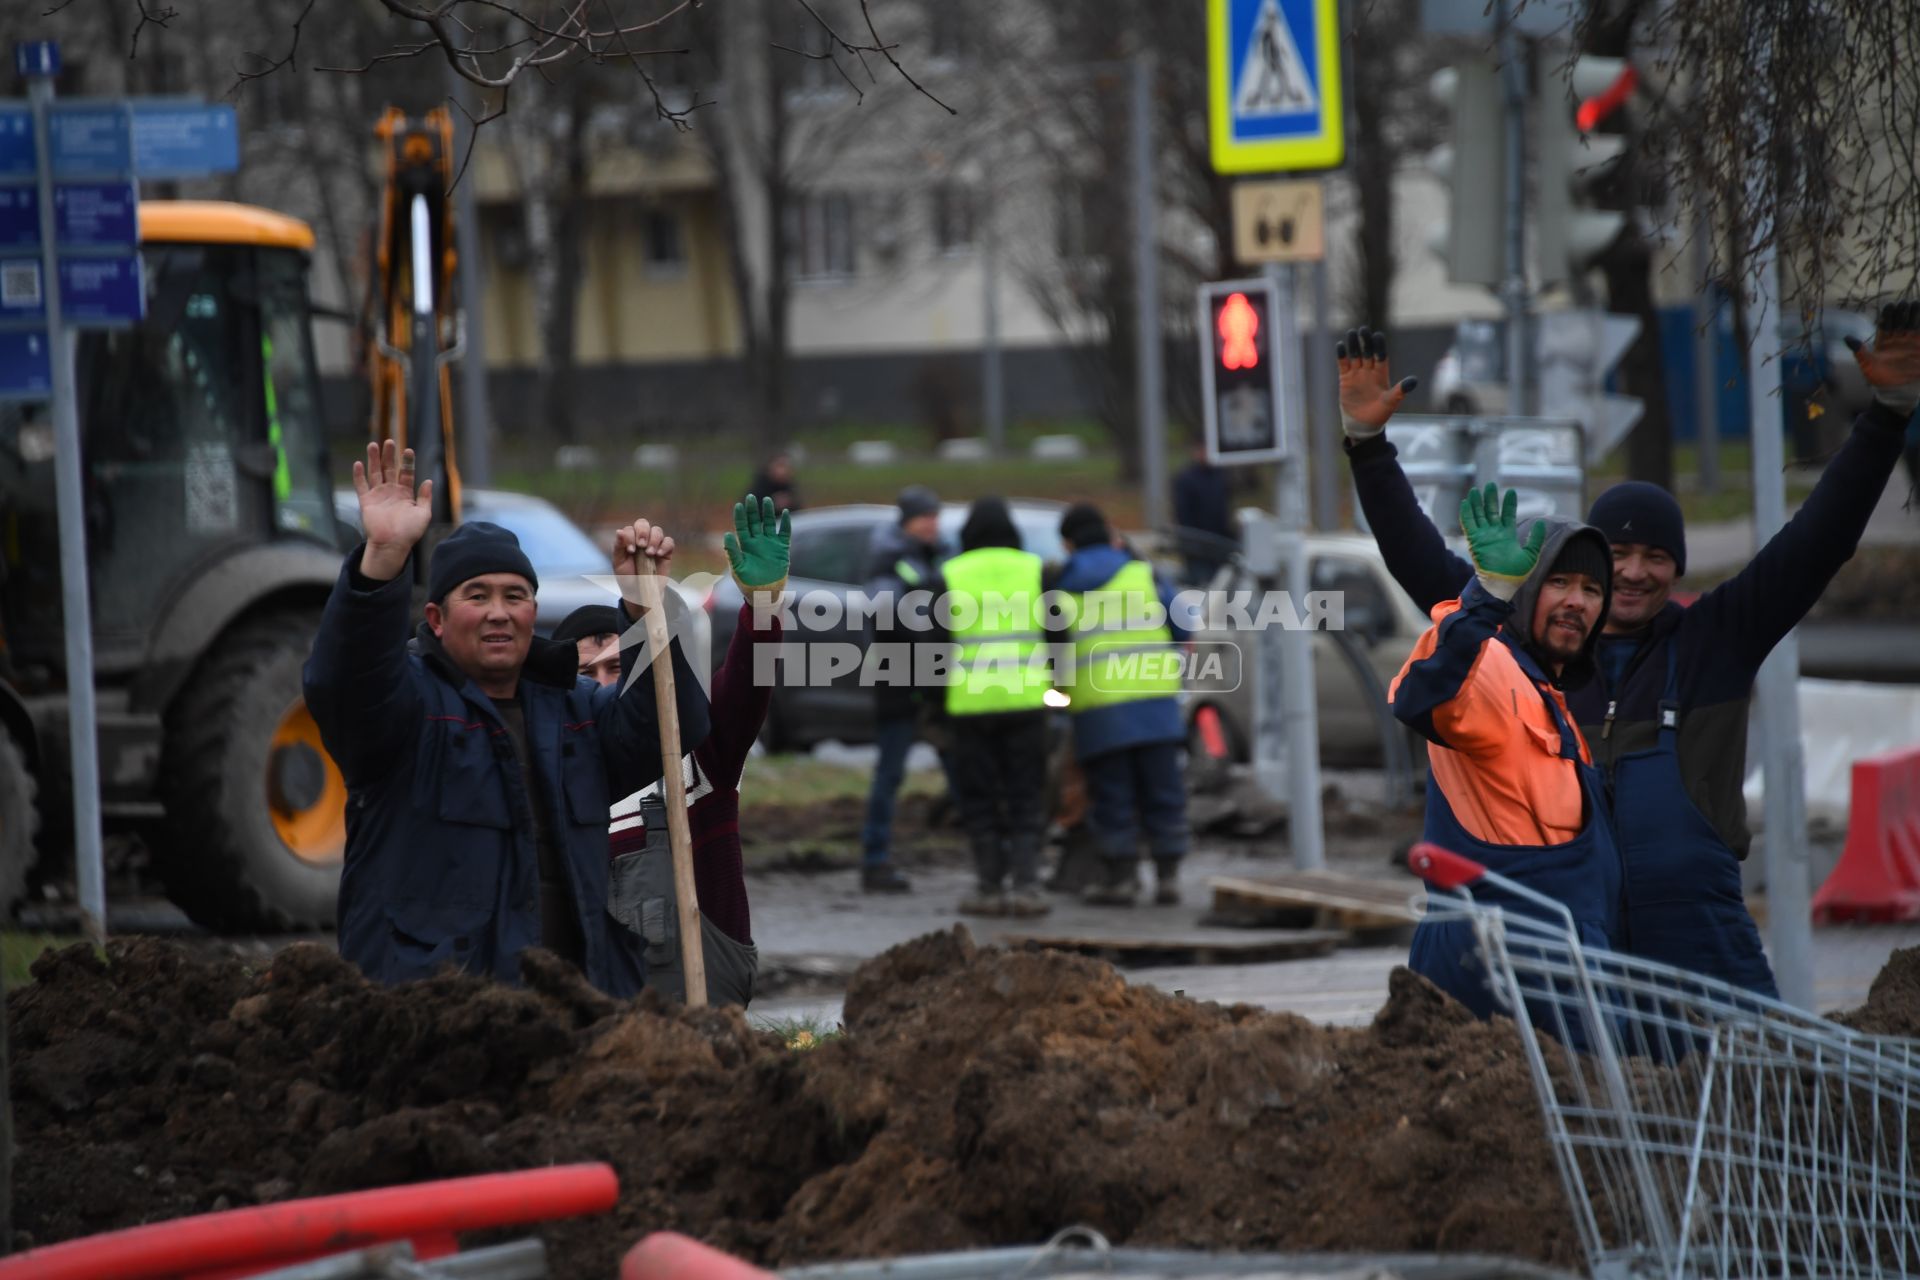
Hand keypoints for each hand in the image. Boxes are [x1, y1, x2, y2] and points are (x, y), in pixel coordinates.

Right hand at [354, 440, 432, 581]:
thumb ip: (425, 497)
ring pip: (375, 473)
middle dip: (390, 455)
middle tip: (390, 441)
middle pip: (390, 469)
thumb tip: (428, 481)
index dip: (407, 462)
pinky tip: (358, 463)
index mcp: (406, 494)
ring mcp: (378, 495)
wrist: (392, 544)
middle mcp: (391, 492)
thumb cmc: (410, 532)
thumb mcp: (424, 514)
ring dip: (374, 459)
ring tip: (373, 445)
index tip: (409, 450)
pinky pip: (361, 485)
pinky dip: (359, 475)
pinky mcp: (366, 501)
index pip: (407, 473)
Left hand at [612, 519, 673, 577]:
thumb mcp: (618, 563)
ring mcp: (655, 544)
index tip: (630, 551)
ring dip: (654, 539)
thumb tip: (619, 531)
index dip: (630, 536)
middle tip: (641, 545)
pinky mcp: (666, 552)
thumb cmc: (627, 577)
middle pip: (643, 524)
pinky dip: (665, 546)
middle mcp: (642, 539)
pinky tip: (659, 555)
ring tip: (650, 553)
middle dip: (642, 532)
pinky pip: (669, 542)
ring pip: (657, 530)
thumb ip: (618, 547)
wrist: (639, 592)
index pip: (630, 529)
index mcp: (629, 539)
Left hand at [723, 492, 791, 593]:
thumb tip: (727, 535)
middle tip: (751, 497)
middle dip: (753, 510)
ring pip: (769, 524)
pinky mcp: (782, 549)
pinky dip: (786, 523)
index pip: (742, 527)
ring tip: (766, 500)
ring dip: (767, 513)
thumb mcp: (737, 568)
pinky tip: (785, 513)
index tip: (739, 506)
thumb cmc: (747, 583)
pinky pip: (784, 533)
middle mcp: (757, 542)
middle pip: (755, 522)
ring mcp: (770, 544)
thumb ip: (732, 552)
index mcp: (745, 545)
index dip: (740, 516)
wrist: (764, 594)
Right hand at [1337, 326, 1417, 440]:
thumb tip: (1414, 381)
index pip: (1381, 356)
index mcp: (1382, 374)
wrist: (1363, 424)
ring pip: (1355, 355)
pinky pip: (1343, 364)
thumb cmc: (1380, 413)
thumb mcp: (1391, 401)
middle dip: (1365, 341)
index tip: (1377, 336)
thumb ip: (1401, 390)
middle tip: (1363, 330)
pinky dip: (1342, 355)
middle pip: (1367, 352)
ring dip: (1354, 344)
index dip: (1379, 347)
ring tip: (1352, 332)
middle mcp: (1369, 371)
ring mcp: (1357, 374)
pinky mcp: (1346, 379)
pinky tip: (1341, 345)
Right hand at [1459, 484, 1544, 600]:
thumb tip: (1542, 521)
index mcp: (1507, 535)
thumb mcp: (1532, 554)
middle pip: (1490, 511)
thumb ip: (1536, 538)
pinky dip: (1467, 513)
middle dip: (1490, 498)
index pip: (1507, 514)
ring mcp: (1484, 536)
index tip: (1512, 491)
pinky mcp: (1475, 541)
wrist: (1503, 584)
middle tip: (1491, 485)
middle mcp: (1494, 534)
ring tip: (1477, 490)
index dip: (1509, 503)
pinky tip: (1466, 502)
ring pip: (1478, 515)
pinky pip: (1468, 524)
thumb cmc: (1517, 573)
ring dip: (1477, 503)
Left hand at [1845, 302, 1919, 411]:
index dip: (1888, 314)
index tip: (1890, 307)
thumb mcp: (1867, 365)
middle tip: (1904, 304)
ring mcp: (1909, 341)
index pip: (1886, 322)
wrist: (1896, 390)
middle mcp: (1896, 337)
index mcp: (1883, 339)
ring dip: (1914, 314)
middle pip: (1900, 319)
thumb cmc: (1879, 377)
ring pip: (1912, 322)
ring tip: (1915, 305)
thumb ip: (1860, 351)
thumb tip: (1847, 338)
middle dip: (1902, 311)